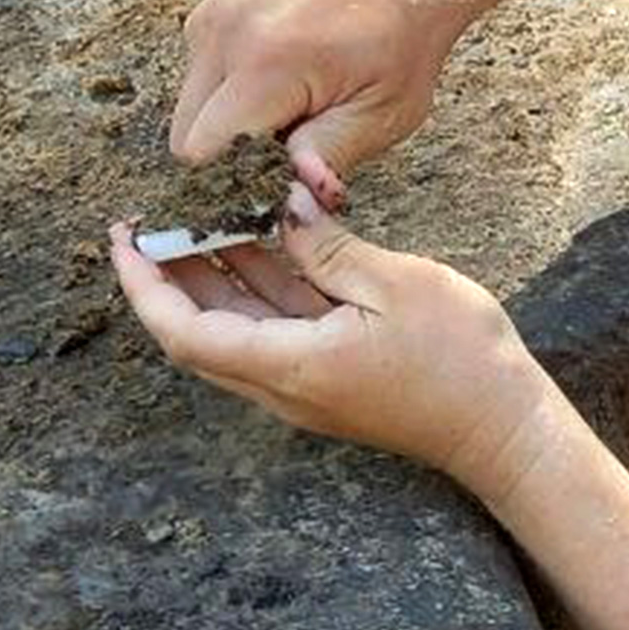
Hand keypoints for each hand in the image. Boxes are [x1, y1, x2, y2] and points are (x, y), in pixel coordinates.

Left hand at [108, 193, 560, 503]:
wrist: (503, 426)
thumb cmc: (460, 359)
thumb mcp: (394, 283)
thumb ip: (325, 245)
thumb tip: (278, 202)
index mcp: (290, 365)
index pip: (184, 331)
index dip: (144, 285)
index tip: (125, 237)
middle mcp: (283, 386)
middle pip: (196, 333)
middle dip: (166, 275)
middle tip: (150, 217)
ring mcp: (303, 388)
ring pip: (232, 330)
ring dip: (209, 278)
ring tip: (195, 217)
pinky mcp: (325, 379)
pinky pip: (270, 331)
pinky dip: (254, 287)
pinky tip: (257, 240)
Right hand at [170, 0, 468, 211]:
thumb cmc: (401, 39)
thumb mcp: (383, 114)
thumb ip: (328, 159)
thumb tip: (291, 204)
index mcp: (265, 64)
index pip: (201, 153)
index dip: (230, 182)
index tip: (269, 185)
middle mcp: (224, 34)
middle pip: (186, 136)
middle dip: (228, 157)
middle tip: (289, 143)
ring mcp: (212, 15)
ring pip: (189, 109)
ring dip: (228, 123)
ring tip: (291, 105)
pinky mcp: (211, 9)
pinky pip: (197, 76)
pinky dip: (228, 92)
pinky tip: (280, 79)